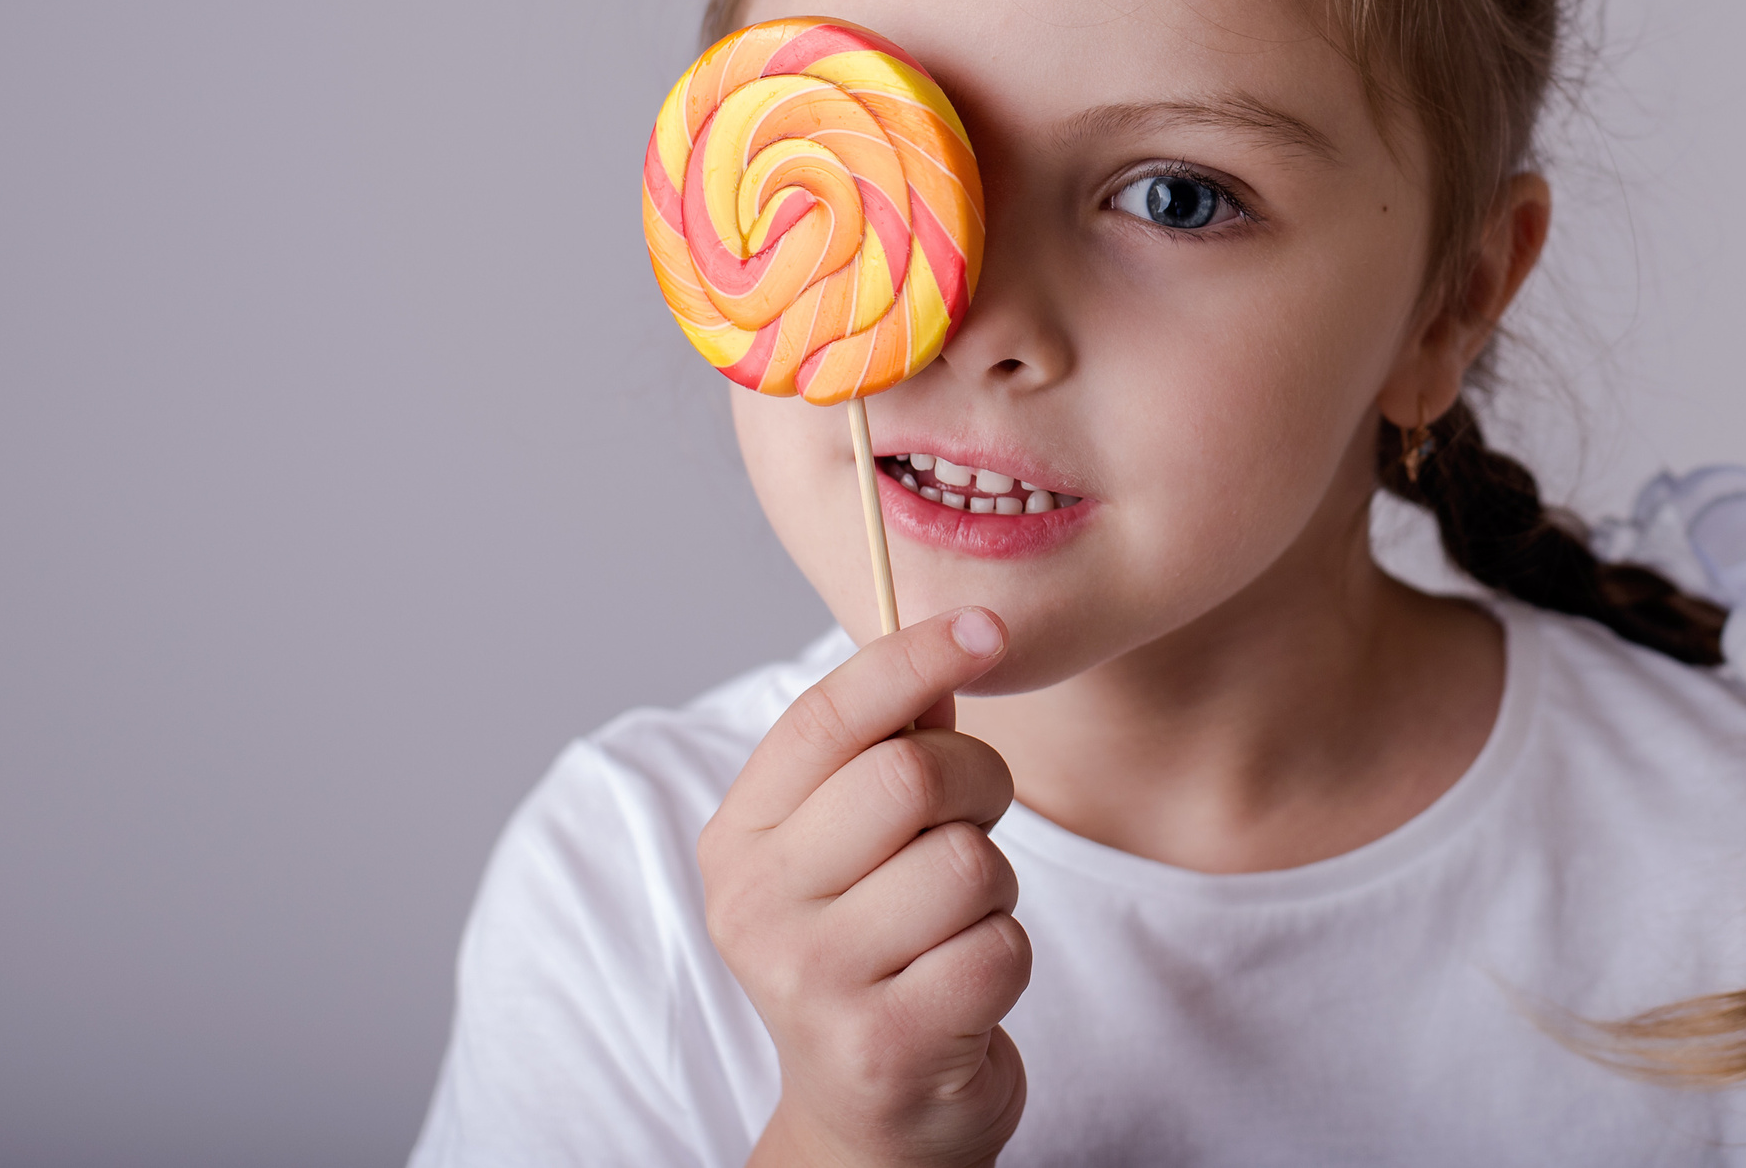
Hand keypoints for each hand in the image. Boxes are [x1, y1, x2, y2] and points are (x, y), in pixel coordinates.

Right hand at [702, 609, 1029, 1167]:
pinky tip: (963, 985)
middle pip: (909, 777)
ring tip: (956, 922)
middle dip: (979, 783)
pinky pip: (998, 949)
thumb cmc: (876, 950)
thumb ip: (889, 748)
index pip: (826, 717)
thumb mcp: (854, 845)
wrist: (870, 1120)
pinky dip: (1006, 957)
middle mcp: (758, 908)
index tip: (988, 626)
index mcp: (739, 841)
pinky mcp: (885, 1046)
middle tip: (977, 820)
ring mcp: (813, 983)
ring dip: (994, 886)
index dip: (914, 656)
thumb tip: (952, 643)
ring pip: (968, 865)